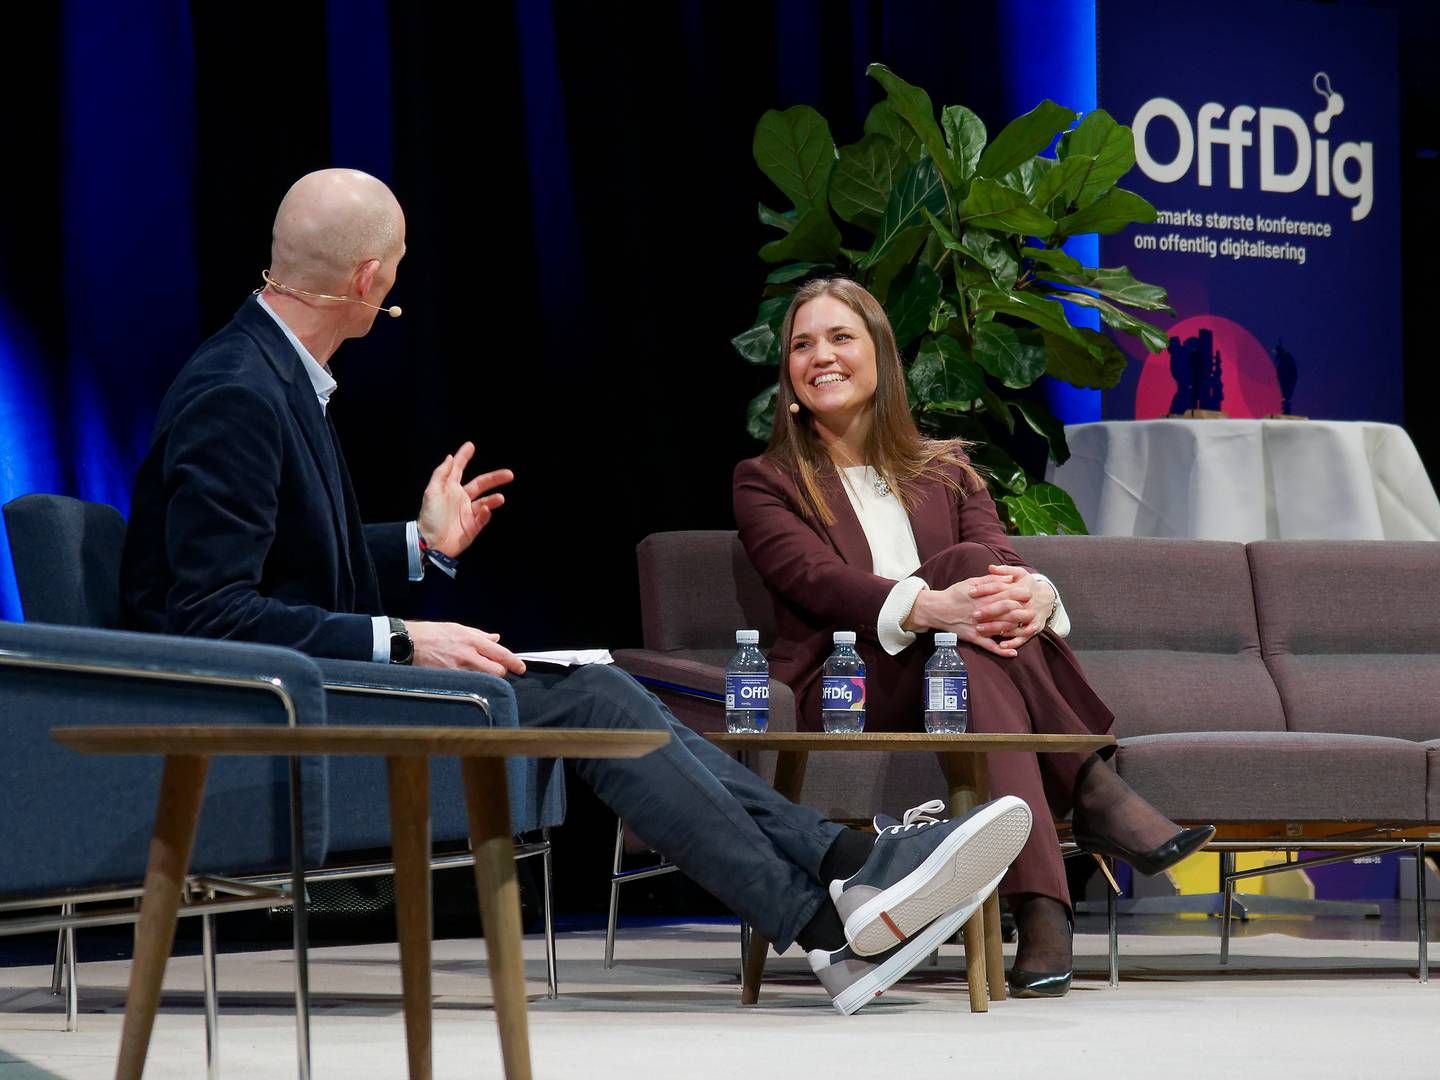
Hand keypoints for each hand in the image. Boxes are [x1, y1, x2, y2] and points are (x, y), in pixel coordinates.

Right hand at [407, 621, 525, 676]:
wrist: (408, 642)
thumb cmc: (431, 633)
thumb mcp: (458, 628)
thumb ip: (479, 635)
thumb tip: (495, 639)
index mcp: (472, 640)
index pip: (500, 654)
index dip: (514, 662)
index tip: (521, 668)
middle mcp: (468, 655)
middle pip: (497, 671)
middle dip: (501, 672)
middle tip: (498, 671)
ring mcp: (458, 669)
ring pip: (484, 679)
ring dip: (487, 679)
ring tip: (482, 675)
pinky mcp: (449, 679)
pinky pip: (469, 684)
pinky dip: (473, 683)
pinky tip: (469, 680)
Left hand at [416, 441, 512, 557]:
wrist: (430, 542)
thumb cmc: (430, 516)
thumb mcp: (432, 492)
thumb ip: (441, 474)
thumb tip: (450, 457)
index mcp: (450, 489)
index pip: (459, 469)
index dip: (464, 457)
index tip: (471, 445)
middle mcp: (461, 499)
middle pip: (481, 484)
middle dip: (495, 478)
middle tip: (509, 474)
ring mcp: (468, 513)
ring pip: (485, 502)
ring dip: (493, 499)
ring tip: (501, 498)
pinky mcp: (472, 527)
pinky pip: (482, 519)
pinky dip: (486, 514)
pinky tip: (486, 510)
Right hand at [905, 576, 1026, 657]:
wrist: (937, 609)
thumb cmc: (955, 594)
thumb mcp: (971, 581)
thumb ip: (991, 580)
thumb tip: (1010, 578)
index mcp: (983, 597)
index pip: (1006, 595)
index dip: (1020, 594)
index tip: (1029, 593)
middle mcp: (983, 612)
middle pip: (1008, 612)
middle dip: (1023, 612)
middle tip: (1034, 611)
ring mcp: (979, 626)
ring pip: (1002, 629)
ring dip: (1018, 630)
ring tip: (1030, 628)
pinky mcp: (974, 637)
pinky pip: (990, 646)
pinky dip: (1002, 651)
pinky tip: (1013, 653)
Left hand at [972, 564, 1054, 650]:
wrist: (1047, 598)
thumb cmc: (1028, 584)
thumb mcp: (1020, 574)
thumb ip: (1004, 571)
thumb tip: (990, 567)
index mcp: (1022, 588)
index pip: (1000, 587)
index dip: (984, 589)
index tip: (970, 591)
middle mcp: (1027, 604)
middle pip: (1006, 607)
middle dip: (990, 611)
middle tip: (974, 614)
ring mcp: (1031, 617)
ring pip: (1012, 624)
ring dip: (995, 628)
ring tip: (979, 629)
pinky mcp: (1033, 629)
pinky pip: (1023, 638)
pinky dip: (1012, 643)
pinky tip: (1000, 645)